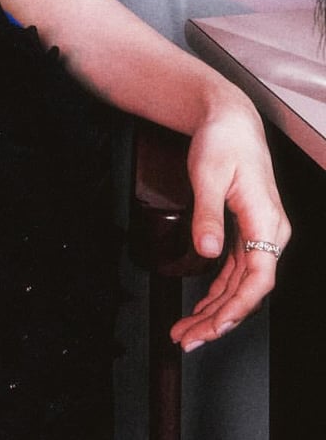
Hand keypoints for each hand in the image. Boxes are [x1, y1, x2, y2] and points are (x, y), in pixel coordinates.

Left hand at [169, 98, 289, 351]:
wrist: (229, 118)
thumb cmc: (223, 139)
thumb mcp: (208, 174)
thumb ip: (208, 214)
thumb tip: (207, 251)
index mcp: (267, 220)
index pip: (259, 278)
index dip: (237, 308)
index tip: (214, 327)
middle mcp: (269, 231)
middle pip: (248, 288)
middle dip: (218, 319)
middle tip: (187, 338)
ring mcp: (260, 233)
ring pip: (241, 283)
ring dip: (216, 309)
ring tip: (188, 330)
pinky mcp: (247, 231)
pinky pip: (236, 270)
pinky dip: (219, 290)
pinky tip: (203, 306)